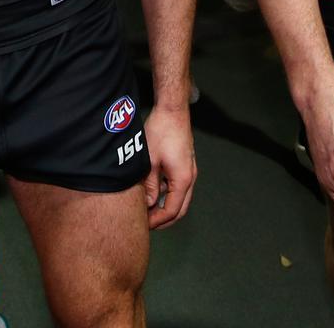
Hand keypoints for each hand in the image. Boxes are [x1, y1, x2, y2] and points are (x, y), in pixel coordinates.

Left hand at [142, 104, 196, 228]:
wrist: (172, 109)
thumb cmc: (161, 131)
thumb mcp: (150, 161)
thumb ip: (150, 186)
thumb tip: (148, 204)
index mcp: (183, 179)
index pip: (172, 211)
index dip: (157, 221)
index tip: (143, 225)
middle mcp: (190, 177)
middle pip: (180, 209)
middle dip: (164, 219)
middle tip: (147, 223)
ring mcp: (189, 170)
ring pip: (180, 198)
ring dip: (166, 206)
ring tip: (148, 209)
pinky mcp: (185, 163)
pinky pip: (179, 186)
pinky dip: (168, 194)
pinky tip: (153, 191)